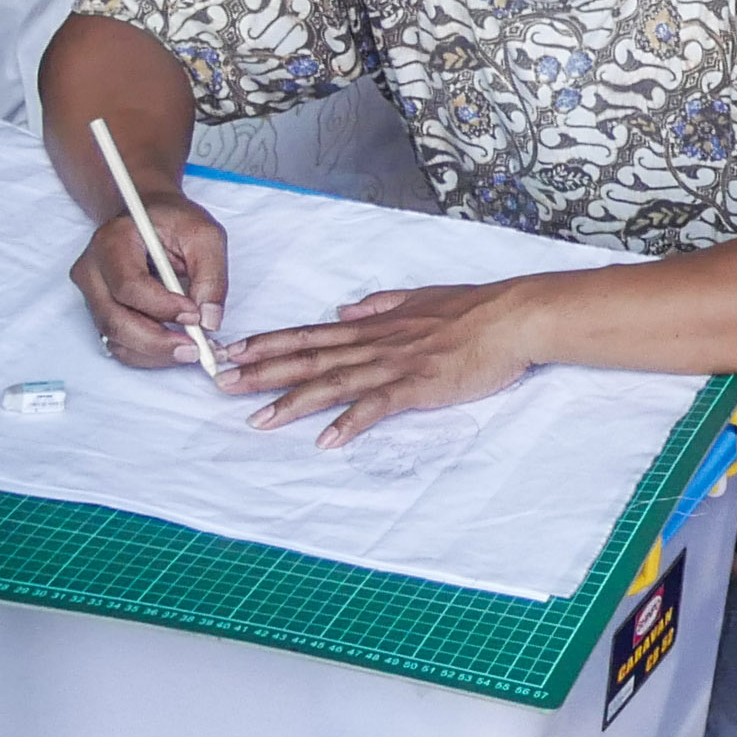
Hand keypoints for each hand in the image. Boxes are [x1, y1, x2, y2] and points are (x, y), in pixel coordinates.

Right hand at [71, 193, 229, 371]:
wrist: (148, 217)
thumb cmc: (174, 222)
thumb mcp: (204, 234)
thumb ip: (211, 274)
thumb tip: (209, 320)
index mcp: (111, 241)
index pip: (128, 286)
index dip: (162, 307)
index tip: (195, 315)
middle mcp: (91, 270)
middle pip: (114, 319)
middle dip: (156, 341)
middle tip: (194, 349)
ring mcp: (90, 294)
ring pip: (114, 337)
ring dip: (153, 352)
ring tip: (190, 351)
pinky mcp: (99, 311)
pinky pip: (117, 342)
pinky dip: (147, 353)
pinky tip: (174, 349)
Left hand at [225, 281, 538, 448]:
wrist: (515, 316)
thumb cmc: (476, 309)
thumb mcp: (421, 296)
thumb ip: (381, 304)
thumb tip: (345, 309)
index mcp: (376, 325)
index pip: (313, 334)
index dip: (271, 342)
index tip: (234, 351)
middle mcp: (376, 343)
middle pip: (311, 358)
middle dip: (264, 372)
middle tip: (221, 384)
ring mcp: (396, 364)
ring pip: (335, 382)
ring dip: (294, 401)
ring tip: (260, 420)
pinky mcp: (419, 385)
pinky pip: (378, 406)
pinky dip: (351, 422)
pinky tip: (327, 440)